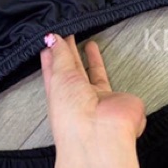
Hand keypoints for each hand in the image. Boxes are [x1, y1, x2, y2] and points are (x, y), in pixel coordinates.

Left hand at [40, 34, 145, 148]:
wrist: (102, 133)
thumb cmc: (73, 113)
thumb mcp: (60, 77)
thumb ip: (60, 55)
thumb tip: (54, 39)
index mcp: (59, 94)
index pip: (53, 70)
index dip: (52, 54)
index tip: (50, 38)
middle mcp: (77, 97)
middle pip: (72, 70)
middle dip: (69, 53)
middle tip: (68, 34)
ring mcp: (97, 99)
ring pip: (92, 74)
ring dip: (89, 58)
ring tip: (87, 41)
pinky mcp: (117, 99)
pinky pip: (110, 80)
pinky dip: (107, 70)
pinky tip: (104, 58)